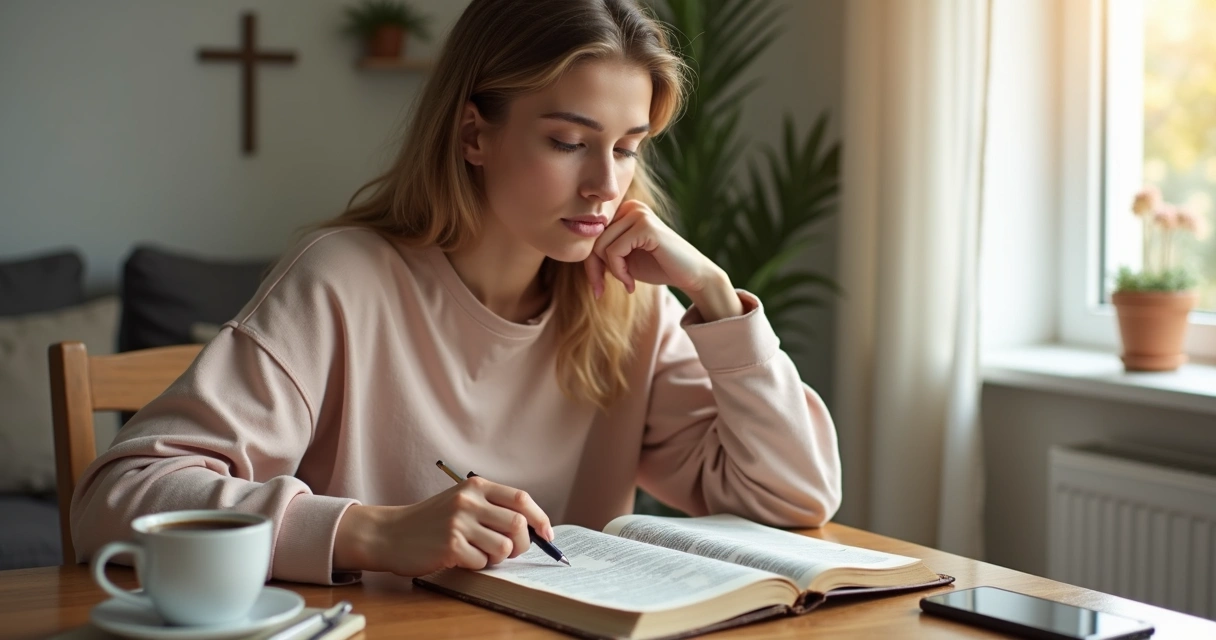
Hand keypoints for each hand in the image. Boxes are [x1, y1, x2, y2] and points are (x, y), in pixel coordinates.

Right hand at [333, 476, 553, 575]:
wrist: (390, 533)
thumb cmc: (431, 521)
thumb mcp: (461, 503)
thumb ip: (493, 509)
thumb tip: (533, 529)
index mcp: (476, 487)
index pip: (521, 499)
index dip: (540, 518)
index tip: (547, 534)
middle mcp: (469, 501)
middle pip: (518, 525)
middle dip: (521, 544)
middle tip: (510, 551)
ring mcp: (459, 523)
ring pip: (503, 547)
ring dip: (496, 557)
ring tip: (478, 552)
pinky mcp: (450, 546)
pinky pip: (481, 563)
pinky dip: (476, 565)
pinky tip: (459, 557)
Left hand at [585, 200, 743, 319]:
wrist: (691, 275)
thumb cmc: (657, 266)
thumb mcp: (622, 258)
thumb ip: (602, 250)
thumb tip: (573, 249)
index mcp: (624, 211)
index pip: (592, 233)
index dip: (589, 261)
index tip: (597, 284)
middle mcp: (630, 207)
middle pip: (593, 238)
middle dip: (593, 268)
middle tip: (601, 289)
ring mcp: (639, 214)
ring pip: (601, 245)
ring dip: (611, 271)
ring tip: (626, 282)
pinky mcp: (646, 226)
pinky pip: (615, 251)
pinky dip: (619, 271)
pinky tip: (631, 282)